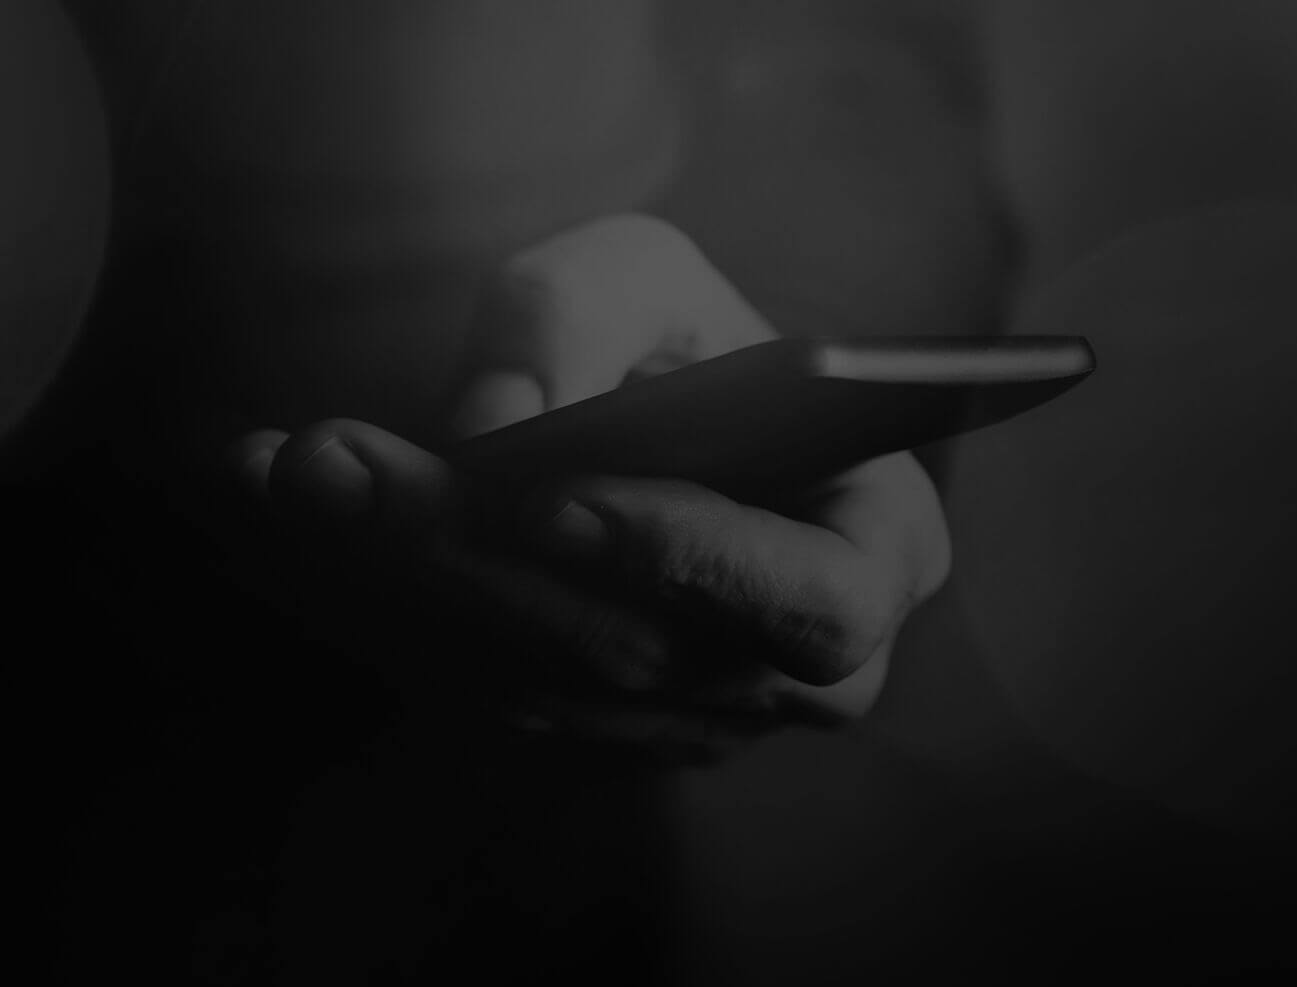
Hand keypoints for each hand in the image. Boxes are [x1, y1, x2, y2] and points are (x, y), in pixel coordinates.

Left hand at [232, 216, 950, 756]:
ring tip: (300, 468)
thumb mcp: (646, 275)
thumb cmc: (680, 340)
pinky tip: (302, 503)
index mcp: (879, 552)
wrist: (644, 416)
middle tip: (340, 468)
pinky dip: (386, 603)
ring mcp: (701, 718)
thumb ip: (578, 316)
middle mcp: (802, 669)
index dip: (695, 562)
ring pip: (544, 687)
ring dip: (404, 580)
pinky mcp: (595, 733)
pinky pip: (486, 692)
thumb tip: (490, 427)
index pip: (815, 601)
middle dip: (478, 559)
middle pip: (645, 657)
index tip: (557, 500)